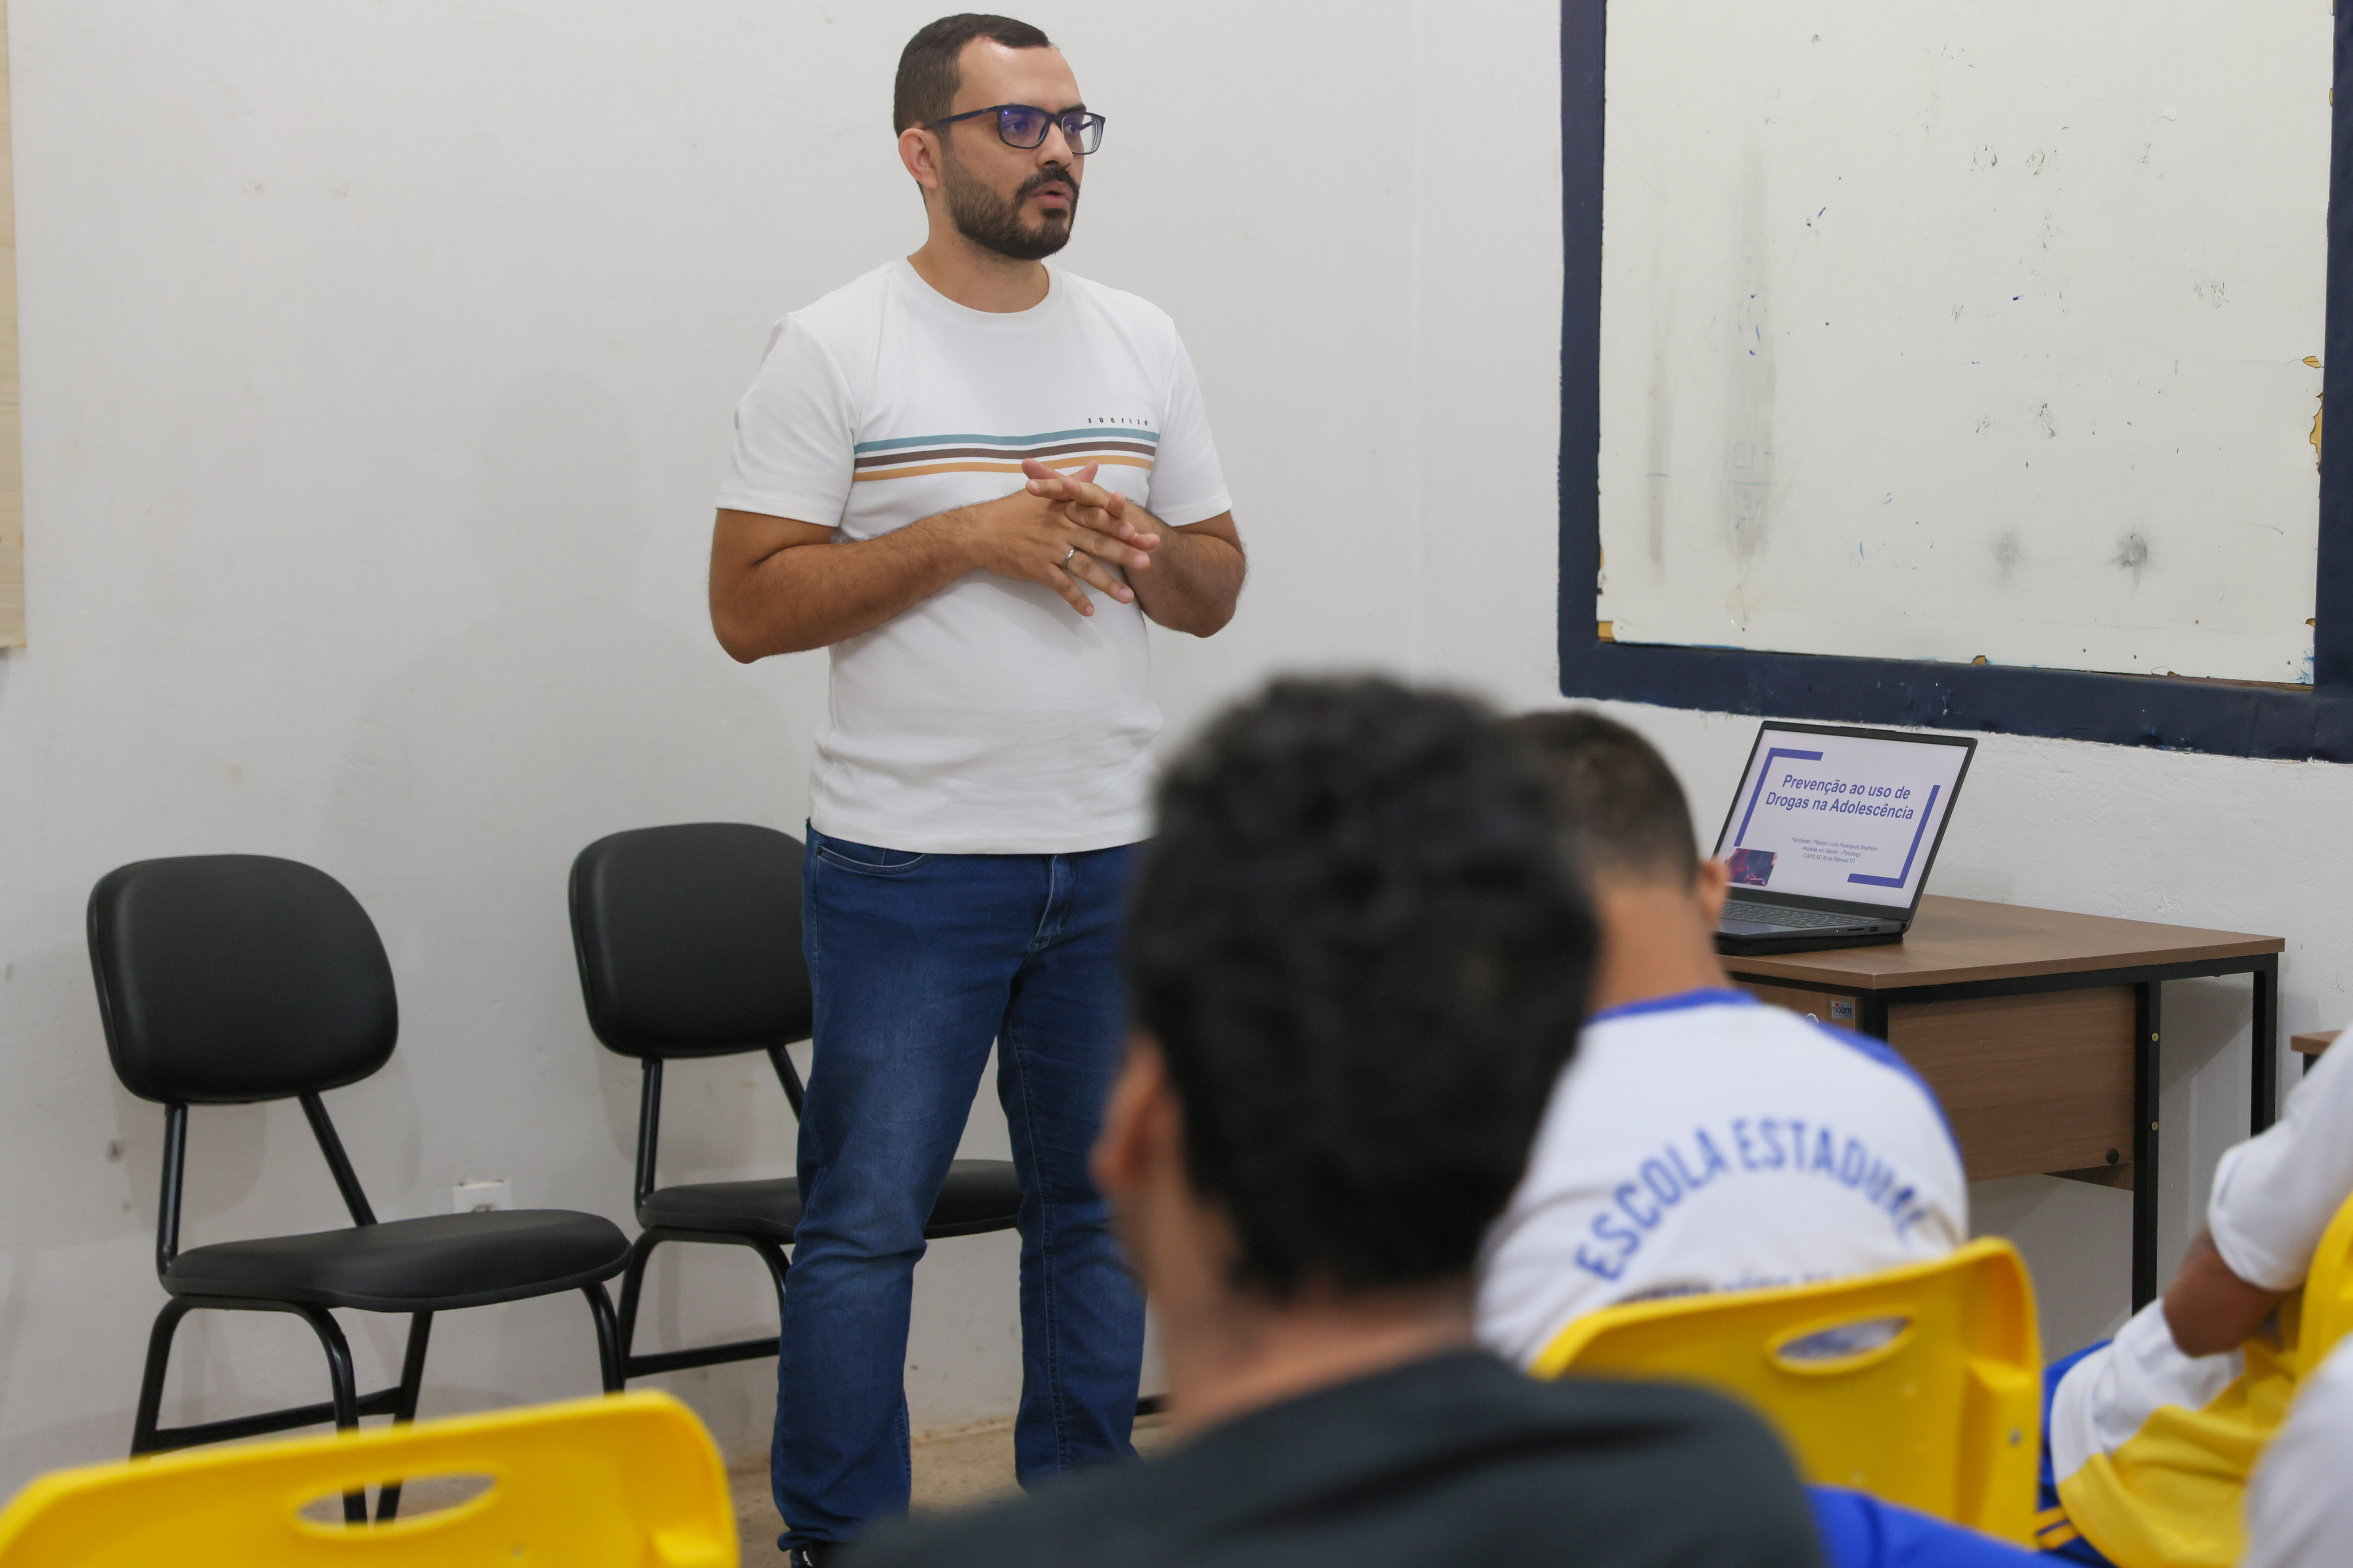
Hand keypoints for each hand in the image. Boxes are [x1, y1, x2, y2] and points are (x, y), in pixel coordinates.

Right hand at [953, 463, 1149, 616]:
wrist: (979, 531)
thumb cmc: (1012, 511)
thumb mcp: (1044, 491)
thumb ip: (1073, 481)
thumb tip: (1095, 466)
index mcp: (1065, 508)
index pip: (1098, 516)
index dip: (1119, 524)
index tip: (1140, 532)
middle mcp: (1060, 528)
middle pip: (1097, 542)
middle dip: (1123, 553)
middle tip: (1147, 563)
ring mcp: (1049, 549)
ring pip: (1084, 567)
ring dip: (1106, 583)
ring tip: (1128, 597)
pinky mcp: (1038, 568)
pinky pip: (1061, 586)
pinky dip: (1075, 599)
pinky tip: (1090, 612)